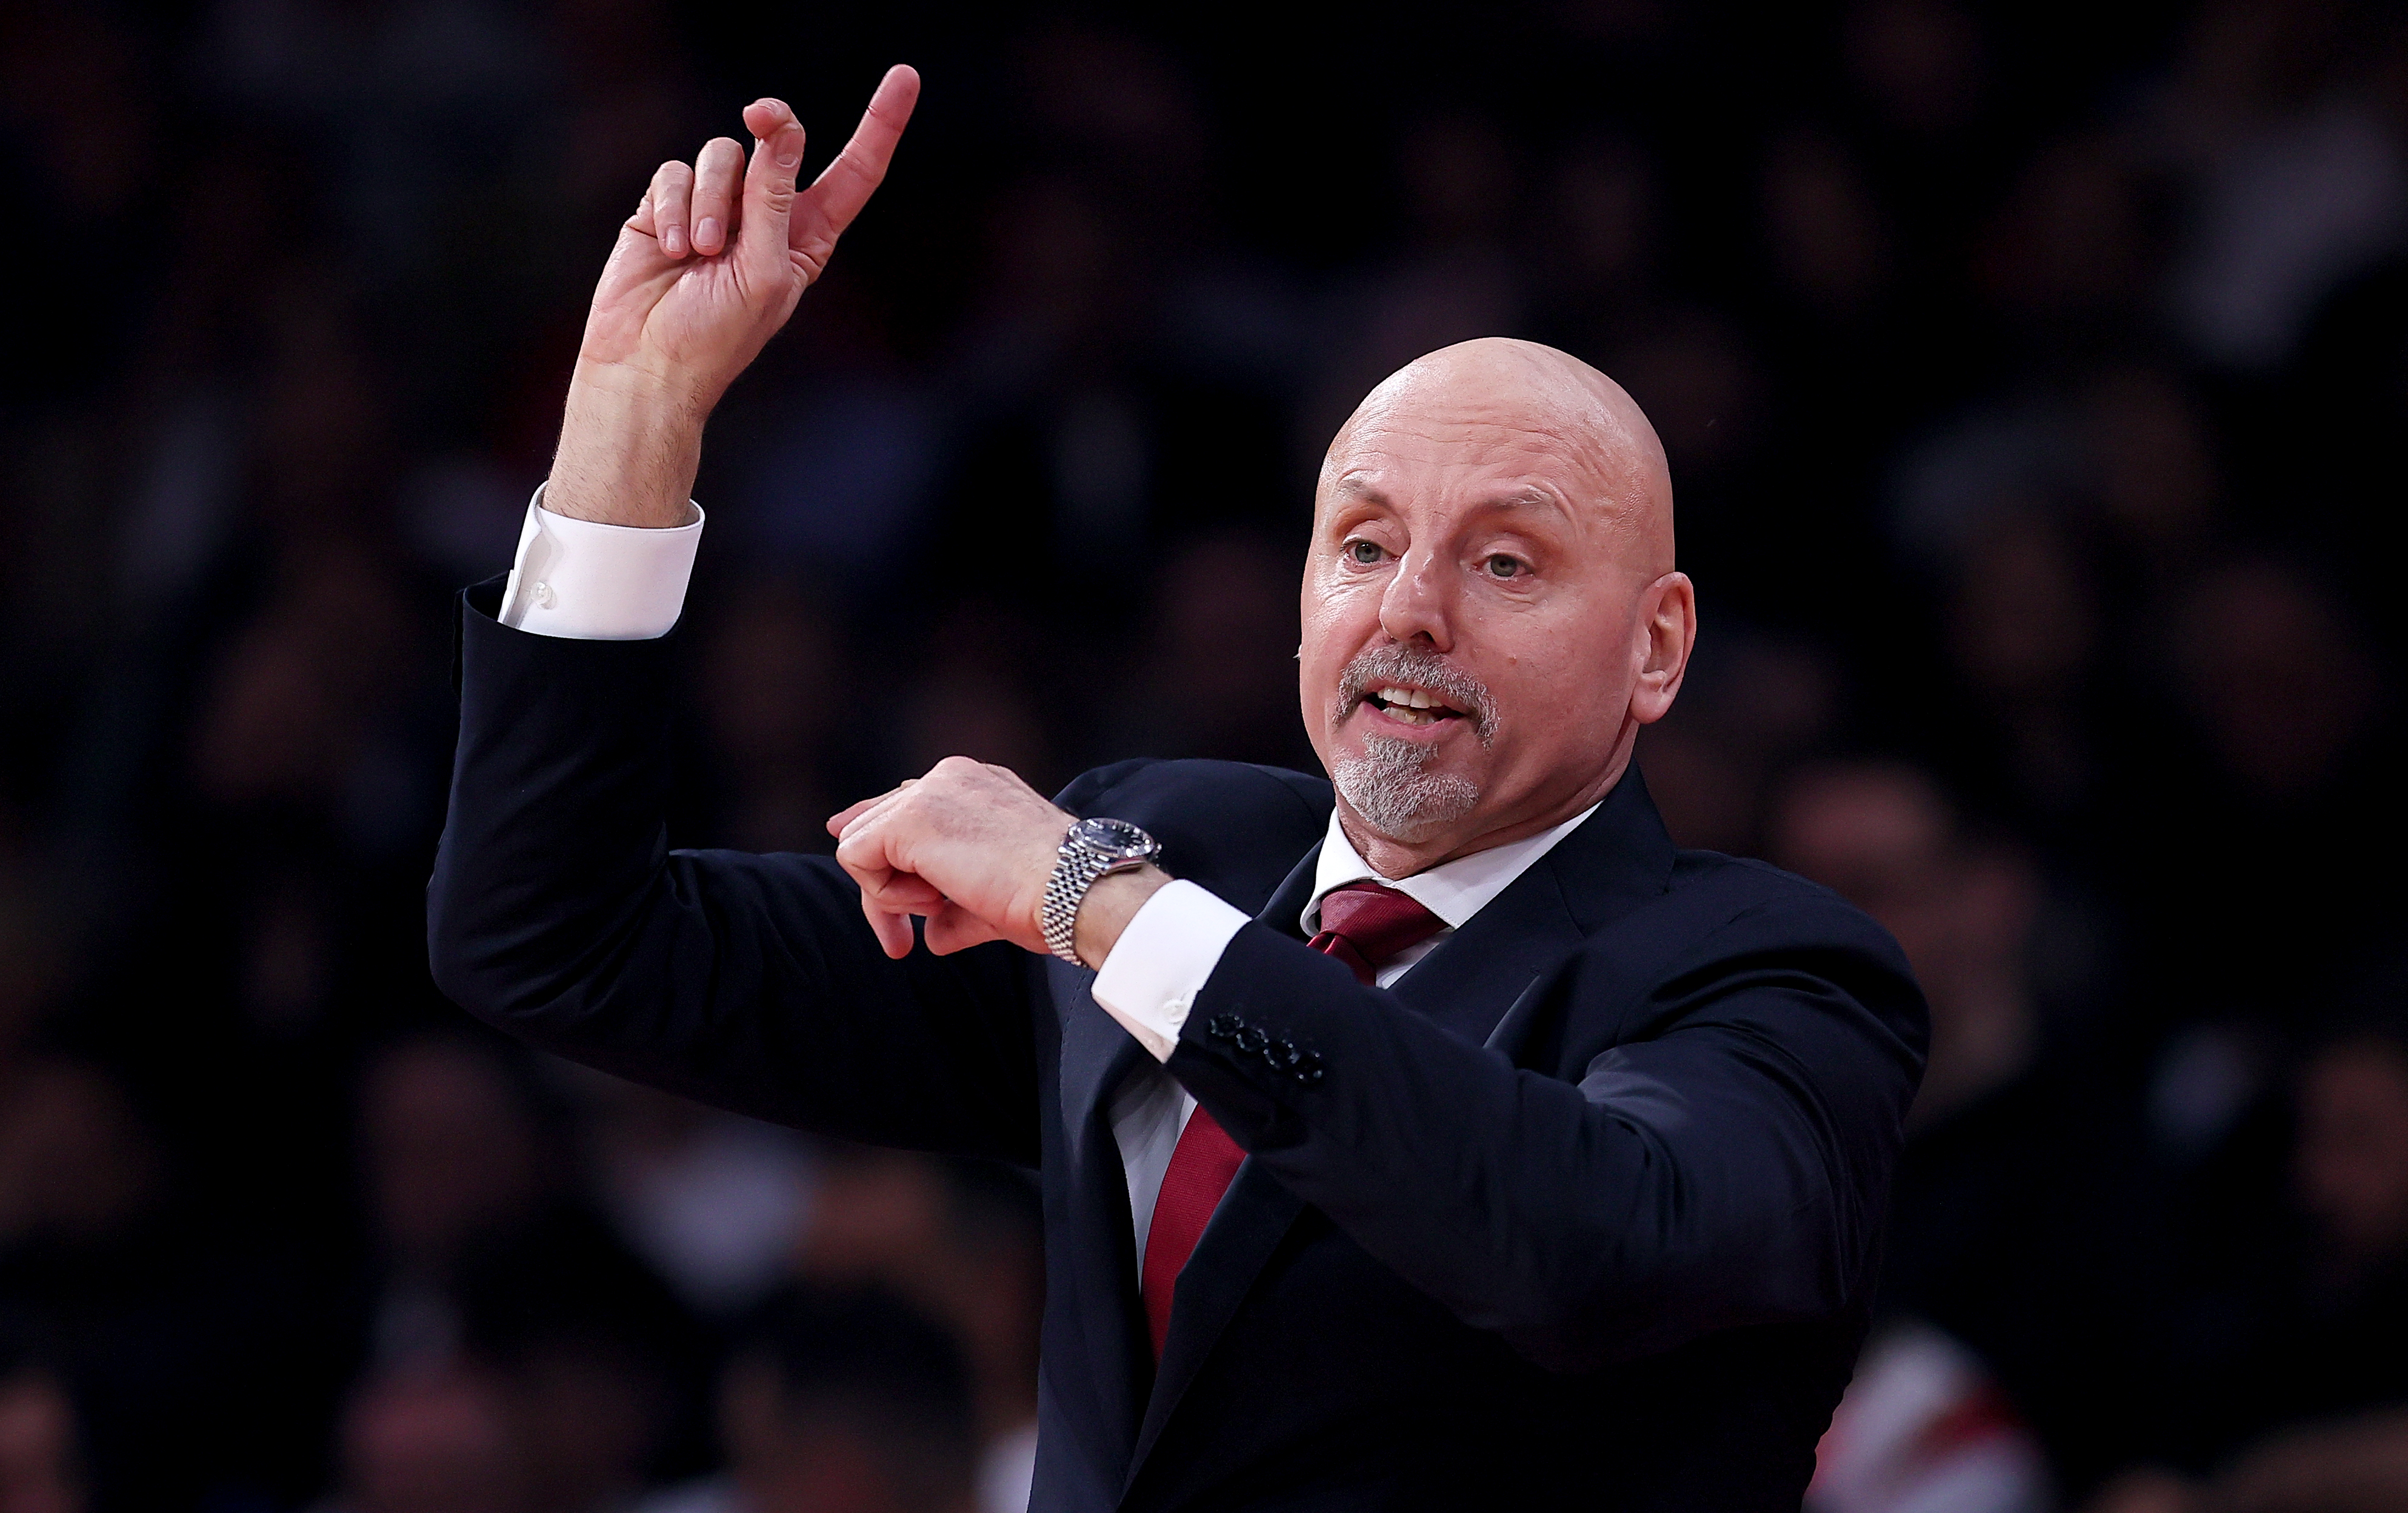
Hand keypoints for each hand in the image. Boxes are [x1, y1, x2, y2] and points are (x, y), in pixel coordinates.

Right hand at [548, 67, 919, 525]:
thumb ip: (774, 198)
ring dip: (712, 199)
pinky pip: (675, 172)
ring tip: (700, 253)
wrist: (648, 365)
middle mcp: (766, 215)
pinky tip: (671, 249)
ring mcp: (716, 207)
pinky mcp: (667, 206)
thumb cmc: (717, 337)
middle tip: (761, 115)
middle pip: (780, 142)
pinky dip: (674, 207)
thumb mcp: (764, 270)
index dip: (880, 125)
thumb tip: (784, 129)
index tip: (905, 76)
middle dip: (775, 125)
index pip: (854, 172)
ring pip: (723, 153)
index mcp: (808, 237)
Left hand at [827, 759, 1074, 959]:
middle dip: (883, 888)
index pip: (907, 806)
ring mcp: (929, 791)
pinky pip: (857, 858)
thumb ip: (954, 910)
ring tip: (937, 910)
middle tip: (899, 942)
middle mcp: (951, 778)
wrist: (1075, 889)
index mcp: (976, 787)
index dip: (883, 848)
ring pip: (861, 841)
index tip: (878, 887)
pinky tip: (932, 903)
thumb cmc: (1052, 897)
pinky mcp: (910, 817)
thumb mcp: (993, 900)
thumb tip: (932, 937)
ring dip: (890, 893)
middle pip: (879, 826)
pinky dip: (884, 895)